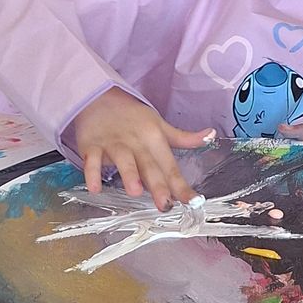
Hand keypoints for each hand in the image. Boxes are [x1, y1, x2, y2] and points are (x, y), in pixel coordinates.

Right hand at [68, 90, 214, 208]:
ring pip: (123, 160)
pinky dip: (92, 173)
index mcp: (155, 138)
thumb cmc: (133, 117)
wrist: (100, 97)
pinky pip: (91, 161)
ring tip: (135, 192)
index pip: (170, 165)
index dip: (181, 184)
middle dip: (158, 185)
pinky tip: (95, 188)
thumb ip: (184, 138)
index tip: (192, 201)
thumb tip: (211, 136)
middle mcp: (136, 142)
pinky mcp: (91, 146)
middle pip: (149, 165)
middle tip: (165, 204)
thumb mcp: (160, 126)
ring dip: (129, 175)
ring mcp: (113, 144)